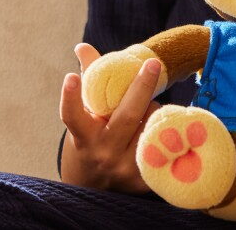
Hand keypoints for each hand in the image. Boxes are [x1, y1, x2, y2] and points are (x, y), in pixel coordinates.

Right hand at [58, 42, 161, 191]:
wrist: (97, 187)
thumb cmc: (93, 138)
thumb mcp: (87, 115)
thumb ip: (90, 79)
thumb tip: (83, 46)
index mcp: (84, 136)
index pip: (72, 117)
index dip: (71, 98)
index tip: (70, 77)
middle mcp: (102, 153)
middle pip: (127, 116)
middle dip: (142, 87)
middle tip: (154, 64)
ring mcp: (124, 168)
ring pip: (150, 125)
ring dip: (154, 108)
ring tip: (148, 106)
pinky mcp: (143, 179)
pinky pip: (162, 140)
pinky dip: (164, 126)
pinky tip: (165, 122)